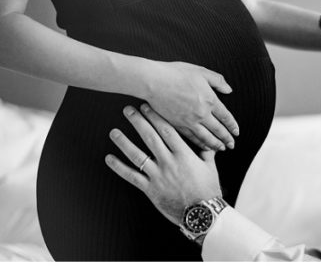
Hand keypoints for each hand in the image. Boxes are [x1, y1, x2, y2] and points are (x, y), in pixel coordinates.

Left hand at [105, 104, 222, 227]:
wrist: (202, 214)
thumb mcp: (211, 168)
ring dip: (124, 142)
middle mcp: (169, 162)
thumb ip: (207, 152)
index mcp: (184, 155)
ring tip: (114, 131)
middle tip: (129, 110)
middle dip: (138, 122)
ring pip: (137, 155)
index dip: (156, 116)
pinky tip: (109, 159)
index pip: (167, 130)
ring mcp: (158, 176)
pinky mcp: (150, 189)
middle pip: (150, 137)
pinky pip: (132, 176)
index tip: (148, 106)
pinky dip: (119, 168)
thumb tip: (208, 142)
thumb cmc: (208, 191)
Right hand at [142, 61, 238, 150]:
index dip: (232, 126)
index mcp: (209, 100)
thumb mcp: (201, 72)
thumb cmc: (176, 74)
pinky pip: (192, 138)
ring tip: (221, 149)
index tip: (236, 132)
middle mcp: (201, 114)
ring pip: (206, 137)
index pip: (226, 117)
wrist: (154, 81)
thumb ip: (217, 81)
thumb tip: (228, 89)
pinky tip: (203, 147)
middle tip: (232, 145)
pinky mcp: (176, 125)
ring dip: (215, 144)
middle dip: (227, 139)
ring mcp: (188, 121)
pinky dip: (200, 144)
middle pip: (218, 130)